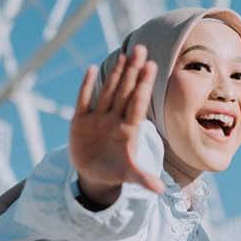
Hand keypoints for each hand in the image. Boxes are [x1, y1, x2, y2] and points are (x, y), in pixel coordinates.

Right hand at [70, 45, 163, 205]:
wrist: (94, 174)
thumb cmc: (116, 171)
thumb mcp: (129, 175)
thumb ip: (143, 179)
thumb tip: (160, 191)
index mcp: (128, 129)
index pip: (137, 104)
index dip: (143, 85)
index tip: (152, 66)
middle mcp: (115, 119)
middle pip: (125, 91)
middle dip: (133, 71)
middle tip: (141, 49)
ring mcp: (98, 118)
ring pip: (108, 91)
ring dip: (115, 73)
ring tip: (124, 53)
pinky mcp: (80, 121)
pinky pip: (84, 100)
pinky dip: (86, 87)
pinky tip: (91, 69)